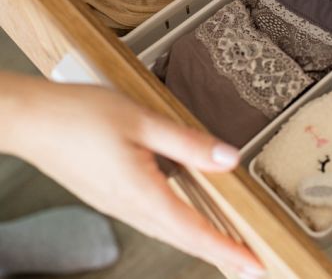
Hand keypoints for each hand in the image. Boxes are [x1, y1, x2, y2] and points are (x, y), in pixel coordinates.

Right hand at [1, 75, 264, 277]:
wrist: (28, 120)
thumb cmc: (78, 116)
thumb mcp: (142, 121)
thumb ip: (188, 143)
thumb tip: (228, 159)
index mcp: (141, 192)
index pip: (195, 232)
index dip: (228, 251)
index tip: (253, 265)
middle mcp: (129, 207)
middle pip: (184, 239)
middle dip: (221, 254)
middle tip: (250, 265)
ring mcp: (117, 204)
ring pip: (168, 231)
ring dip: (200, 242)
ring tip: (228, 247)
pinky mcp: (110, 196)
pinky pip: (153, 219)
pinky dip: (179, 227)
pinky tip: (189, 220)